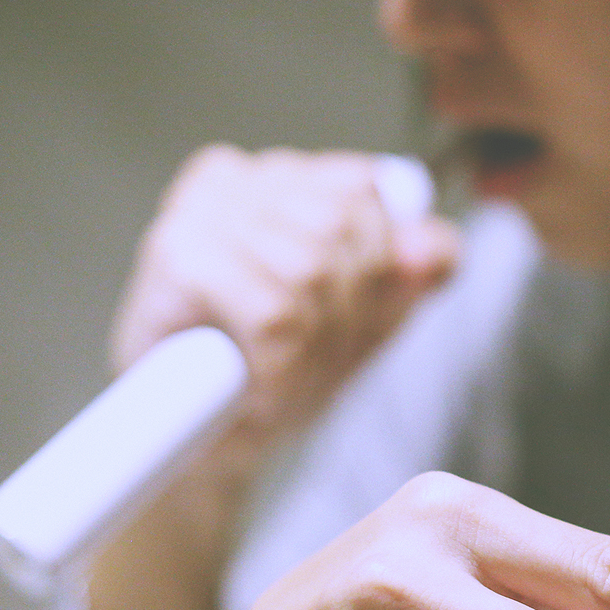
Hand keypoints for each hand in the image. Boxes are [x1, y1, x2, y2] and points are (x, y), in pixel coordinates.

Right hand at [112, 144, 459, 460]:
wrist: (203, 435)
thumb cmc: (279, 364)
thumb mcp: (367, 313)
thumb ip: (410, 270)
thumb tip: (433, 245)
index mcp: (277, 175)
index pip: (366, 189)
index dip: (379, 265)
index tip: (351, 317)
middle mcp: (231, 179)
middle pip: (342, 226)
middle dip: (349, 308)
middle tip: (318, 357)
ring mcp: (196, 212)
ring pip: (311, 269)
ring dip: (315, 342)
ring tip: (289, 372)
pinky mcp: (176, 256)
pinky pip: (274, 311)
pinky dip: (283, 363)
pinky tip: (264, 381)